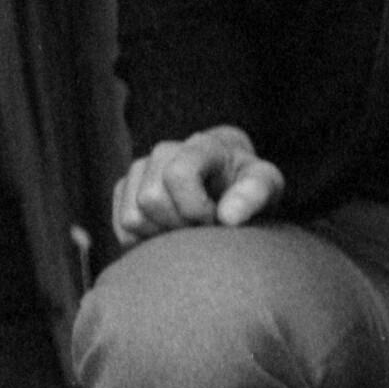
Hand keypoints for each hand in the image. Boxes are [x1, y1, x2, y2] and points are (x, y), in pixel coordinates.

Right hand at [111, 127, 285, 247]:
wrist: (227, 181)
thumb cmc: (247, 184)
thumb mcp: (266, 185)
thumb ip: (255, 195)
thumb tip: (228, 217)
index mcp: (201, 146)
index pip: (177, 175)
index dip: (194, 207)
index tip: (216, 219)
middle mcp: (164, 152)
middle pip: (151, 200)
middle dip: (180, 224)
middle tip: (204, 227)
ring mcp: (139, 170)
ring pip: (133, 218)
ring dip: (162, 234)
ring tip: (189, 228)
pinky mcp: (124, 190)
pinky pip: (122, 229)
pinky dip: (146, 241)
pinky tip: (170, 232)